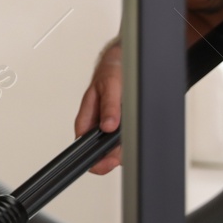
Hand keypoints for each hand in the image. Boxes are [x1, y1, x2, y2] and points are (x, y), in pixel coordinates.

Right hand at [73, 40, 122, 173]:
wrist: (123, 61)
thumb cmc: (111, 71)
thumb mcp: (110, 85)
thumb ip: (109, 106)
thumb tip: (108, 125)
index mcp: (86, 119)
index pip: (84, 145)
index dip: (94, 158)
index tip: (105, 162)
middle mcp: (96, 126)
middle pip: (100, 152)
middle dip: (113, 156)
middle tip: (124, 152)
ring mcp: (108, 128)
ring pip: (114, 149)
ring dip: (124, 148)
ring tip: (133, 137)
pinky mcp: (121, 127)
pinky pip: (125, 141)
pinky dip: (132, 140)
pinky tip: (137, 133)